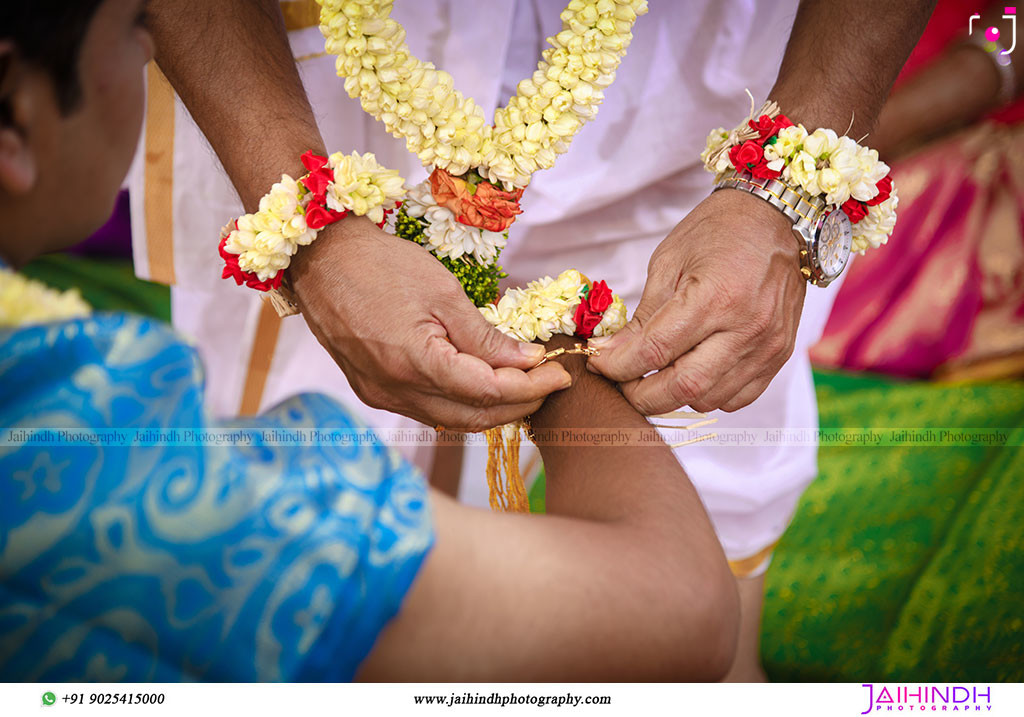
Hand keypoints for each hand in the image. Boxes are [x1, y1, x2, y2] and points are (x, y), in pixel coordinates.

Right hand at [289, 216, 571, 430]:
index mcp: (415, 362)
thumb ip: (485, 336)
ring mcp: (380, 395)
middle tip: (550, 384)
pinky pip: (427, 410)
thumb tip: (526, 361)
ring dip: (492, 410)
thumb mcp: (443, 292)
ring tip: (525, 388)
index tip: (560, 374)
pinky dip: (461, 405)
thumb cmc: (381, 265)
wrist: (320, 259)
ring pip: (450, 420)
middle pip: (473, 417)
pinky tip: (483, 389)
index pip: (489, 392)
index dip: (530, 387)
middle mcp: (395, 390)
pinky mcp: (372, 391)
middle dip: (519, 405)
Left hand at [587, 190, 805, 414]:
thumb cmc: (717, 231)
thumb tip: (611, 354)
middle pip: (683, 387)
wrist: (774, 218)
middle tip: (621, 382)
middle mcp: (746, 328)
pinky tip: (692, 371)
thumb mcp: (668, 263)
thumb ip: (643, 316)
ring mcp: (767, 346)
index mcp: (714, 297)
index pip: (655, 351)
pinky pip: (736, 398)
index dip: (619, 366)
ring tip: (655, 375)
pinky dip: (707, 395)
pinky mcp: (779, 356)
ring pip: (708, 399)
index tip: (599, 363)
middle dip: (642, 395)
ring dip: (674, 396)